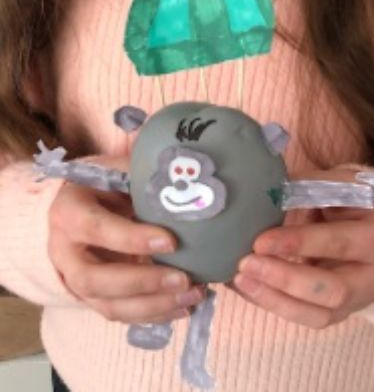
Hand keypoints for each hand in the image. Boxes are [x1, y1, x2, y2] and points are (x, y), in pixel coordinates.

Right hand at [48, 155, 203, 323]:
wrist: (79, 210)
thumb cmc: (104, 188)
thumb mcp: (118, 174)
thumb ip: (143, 182)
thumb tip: (186, 192)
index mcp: (69, 213)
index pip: (96, 228)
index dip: (131, 239)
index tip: (171, 242)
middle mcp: (66, 252)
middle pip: (95, 279)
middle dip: (143, 282)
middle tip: (184, 279)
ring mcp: (76, 280)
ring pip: (109, 305)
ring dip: (154, 305)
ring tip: (193, 296)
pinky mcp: (93, 297)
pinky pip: (120, 314)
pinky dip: (153, 315)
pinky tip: (183, 308)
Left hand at [233, 167, 373, 328]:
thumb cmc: (367, 203)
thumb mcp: (348, 187)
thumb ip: (311, 188)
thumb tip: (265, 193)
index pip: (339, 244)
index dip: (299, 244)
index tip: (260, 242)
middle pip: (332, 291)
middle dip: (284, 280)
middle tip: (245, 265)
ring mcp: (359, 299)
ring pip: (318, 315)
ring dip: (273, 300)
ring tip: (239, 280)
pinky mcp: (341, 310)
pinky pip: (306, 315)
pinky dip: (272, 303)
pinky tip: (246, 287)